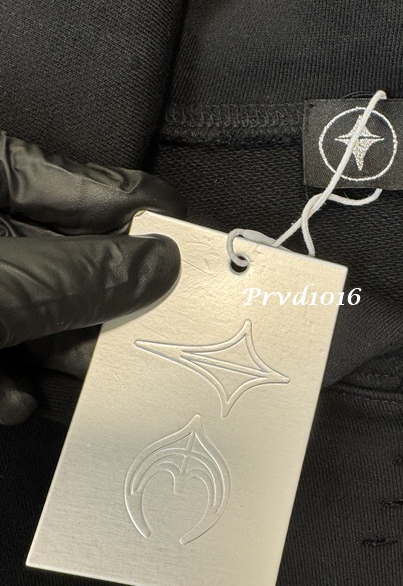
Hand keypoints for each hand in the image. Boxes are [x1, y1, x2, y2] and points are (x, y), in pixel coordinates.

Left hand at [0, 132, 185, 424]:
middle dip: (111, 304)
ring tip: (96, 383)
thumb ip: (87, 274)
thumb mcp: (6, 284)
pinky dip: (11, 384)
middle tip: (162, 330)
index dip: (147, 214)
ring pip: (38, 314)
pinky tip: (16, 401)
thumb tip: (165, 261)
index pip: (85, 184)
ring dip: (66, 355)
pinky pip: (1, 355)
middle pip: (69, 258)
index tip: (199, 246)